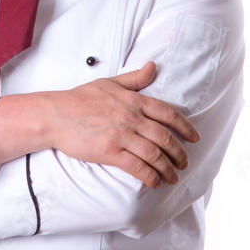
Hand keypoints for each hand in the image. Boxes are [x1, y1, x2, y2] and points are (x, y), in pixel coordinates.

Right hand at [42, 61, 197, 187]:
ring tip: (172, 176)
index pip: (168, 114)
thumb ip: (134, 78)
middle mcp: (131, 117)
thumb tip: (154, 67)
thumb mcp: (108, 83)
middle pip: (165, 137)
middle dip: (179, 153)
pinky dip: (150, 176)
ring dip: (168, 169)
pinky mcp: (109, 152)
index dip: (185, 127)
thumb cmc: (79, 99)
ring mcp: (121, 135)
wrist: (55, 115)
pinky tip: (155, 182)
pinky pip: (137, 167)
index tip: (195, 138)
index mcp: (133, 100)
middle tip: (184, 163)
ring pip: (155, 155)